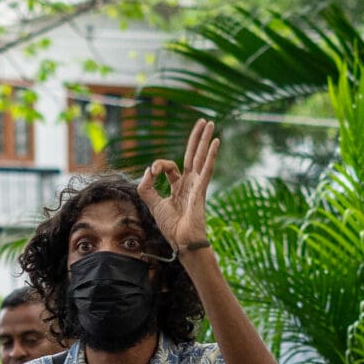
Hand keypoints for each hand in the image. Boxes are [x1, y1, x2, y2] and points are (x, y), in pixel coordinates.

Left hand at [140, 119, 219, 250]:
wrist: (182, 242)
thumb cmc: (172, 227)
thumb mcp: (153, 204)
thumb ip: (147, 187)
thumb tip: (147, 170)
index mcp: (179, 187)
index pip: (170, 167)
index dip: (158, 165)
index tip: (151, 172)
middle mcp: (190, 183)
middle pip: (193, 155)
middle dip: (197, 138)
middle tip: (203, 121)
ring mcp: (197, 185)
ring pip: (201, 157)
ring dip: (205, 140)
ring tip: (210, 124)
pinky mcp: (201, 190)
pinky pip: (207, 168)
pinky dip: (211, 155)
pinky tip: (216, 141)